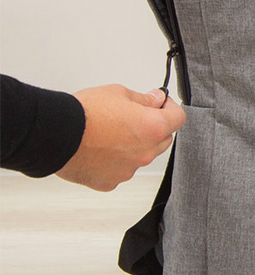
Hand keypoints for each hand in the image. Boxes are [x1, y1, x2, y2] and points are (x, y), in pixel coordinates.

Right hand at [56, 84, 186, 191]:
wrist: (56, 134)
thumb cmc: (85, 113)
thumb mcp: (119, 93)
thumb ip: (144, 99)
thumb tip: (156, 100)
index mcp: (153, 128)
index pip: (179, 118)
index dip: (170, 109)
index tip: (161, 104)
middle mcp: (145, 152)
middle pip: (163, 139)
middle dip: (154, 127)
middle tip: (135, 116)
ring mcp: (129, 170)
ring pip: (142, 156)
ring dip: (135, 145)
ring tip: (111, 133)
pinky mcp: (111, 181)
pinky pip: (121, 170)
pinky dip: (116, 161)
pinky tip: (100, 149)